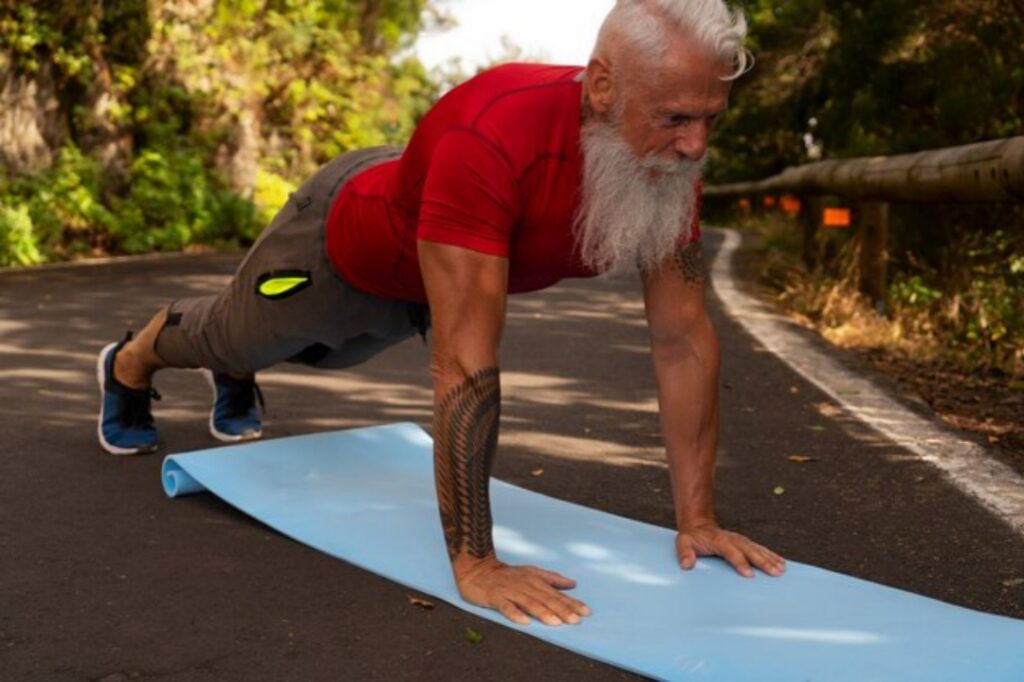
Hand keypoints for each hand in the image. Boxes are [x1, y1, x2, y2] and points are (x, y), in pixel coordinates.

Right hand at [454, 556, 591, 625]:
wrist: (477, 569)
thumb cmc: (506, 574)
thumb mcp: (531, 573)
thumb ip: (552, 579)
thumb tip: (573, 584)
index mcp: (534, 580)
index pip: (556, 594)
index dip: (571, 603)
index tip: (586, 612)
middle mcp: (524, 584)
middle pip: (545, 598)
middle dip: (561, 609)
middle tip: (576, 620)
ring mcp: (509, 590)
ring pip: (528, 602)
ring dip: (543, 612)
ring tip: (556, 622)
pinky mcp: (494, 596)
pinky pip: (505, 606)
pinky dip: (515, 613)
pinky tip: (524, 622)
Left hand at [676, 521, 785, 576]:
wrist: (698, 525)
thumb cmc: (691, 537)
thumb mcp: (682, 542)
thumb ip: (684, 553)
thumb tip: (686, 565)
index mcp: (719, 540)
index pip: (731, 552)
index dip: (740, 562)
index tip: (749, 574)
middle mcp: (733, 539)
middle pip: (750, 551)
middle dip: (763, 562)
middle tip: (775, 573)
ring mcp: (740, 541)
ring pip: (758, 549)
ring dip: (770, 559)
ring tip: (782, 569)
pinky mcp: (745, 543)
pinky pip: (760, 549)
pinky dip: (771, 555)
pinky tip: (781, 562)